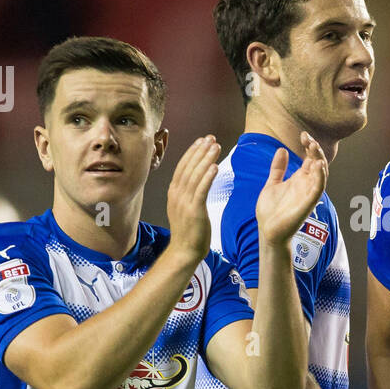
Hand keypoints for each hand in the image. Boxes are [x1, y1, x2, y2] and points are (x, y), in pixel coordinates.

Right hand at [165, 135, 220, 266]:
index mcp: (174, 192)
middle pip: (189, 167)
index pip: (183, 166)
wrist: (185, 251)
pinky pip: (201, 190)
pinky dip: (207, 177)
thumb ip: (188, 193)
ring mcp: (184, 202)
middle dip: (200, 151)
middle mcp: (177, 194)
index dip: (193, 152)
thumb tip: (196, 179)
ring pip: (195, 175)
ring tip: (216, 146)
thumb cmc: (189, 230)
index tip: (202, 140)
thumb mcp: (184, 207)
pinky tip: (215, 166)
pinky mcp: (194, 211)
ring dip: (206, 159)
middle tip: (211, 138)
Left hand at [254, 132, 326, 245]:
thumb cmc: (270, 210)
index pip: (310, 159)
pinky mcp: (307, 204)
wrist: (267, 230)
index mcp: (299, 179)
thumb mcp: (272, 183)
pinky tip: (318, 165)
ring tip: (314, 147)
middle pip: (318, 163)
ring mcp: (308, 194)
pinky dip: (320, 177)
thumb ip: (278, 168)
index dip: (309, 146)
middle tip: (308, 138)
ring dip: (319, 160)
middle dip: (315, 150)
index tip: (303, 134)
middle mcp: (306, 185)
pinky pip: (318, 189)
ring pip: (321, 174)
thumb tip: (282, 149)